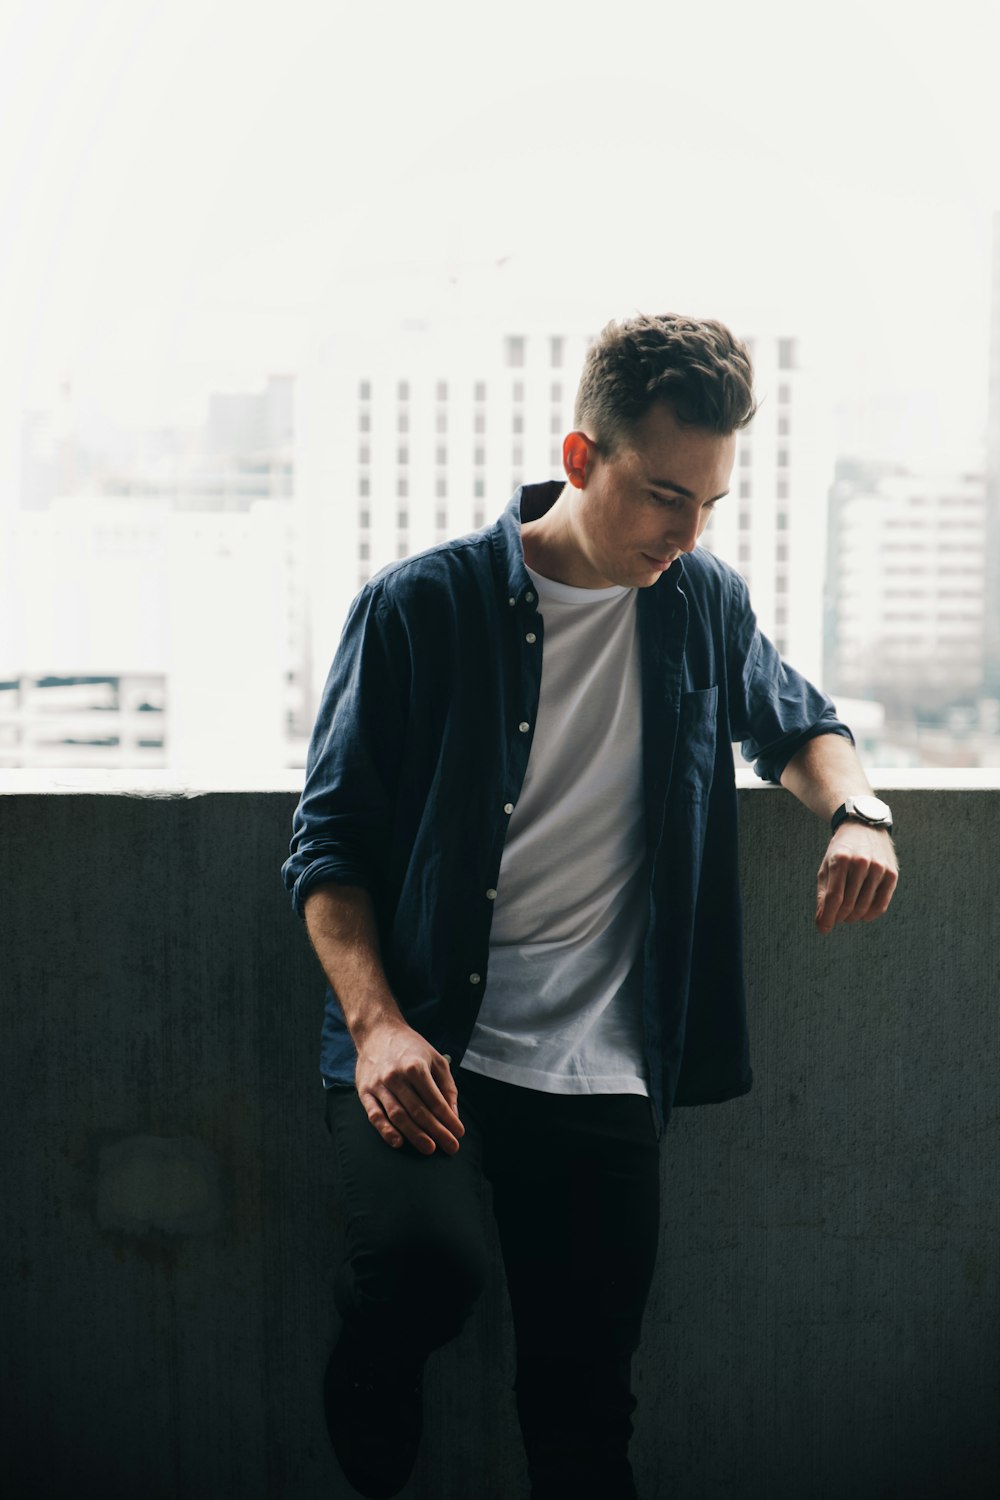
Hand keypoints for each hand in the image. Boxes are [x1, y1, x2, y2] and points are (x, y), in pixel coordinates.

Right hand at [355, 1021, 464, 1154]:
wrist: (377, 1032)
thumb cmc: (411, 1048)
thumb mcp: (436, 1060)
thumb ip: (446, 1087)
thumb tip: (453, 1115)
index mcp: (415, 1067)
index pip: (435, 1101)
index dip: (448, 1120)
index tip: (459, 1133)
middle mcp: (395, 1076)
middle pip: (418, 1112)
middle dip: (436, 1132)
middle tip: (450, 1147)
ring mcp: (378, 1085)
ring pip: (398, 1116)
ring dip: (415, 1135)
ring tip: (429, 1149)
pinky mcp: (364, 1092)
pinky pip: (374, 1115)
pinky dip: (386, 1131)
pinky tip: (398, 1142)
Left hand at [815, 822, 898, 933]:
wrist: (865, 827)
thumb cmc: (841, 851)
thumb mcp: (827, 866)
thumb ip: (824, 894)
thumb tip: (822, 924)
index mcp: (840, 859)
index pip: (834, 897)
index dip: (827, 917)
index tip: (823, 929)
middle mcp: (861, 863)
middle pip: (849, 904)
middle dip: (839, 917)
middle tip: (836, 919)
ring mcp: (879, 868)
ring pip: (864, 907)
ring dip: (853, 917)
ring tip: (847, 916)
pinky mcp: (892, 874)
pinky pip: (881, 904)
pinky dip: (871, 915)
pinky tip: (863, 916)